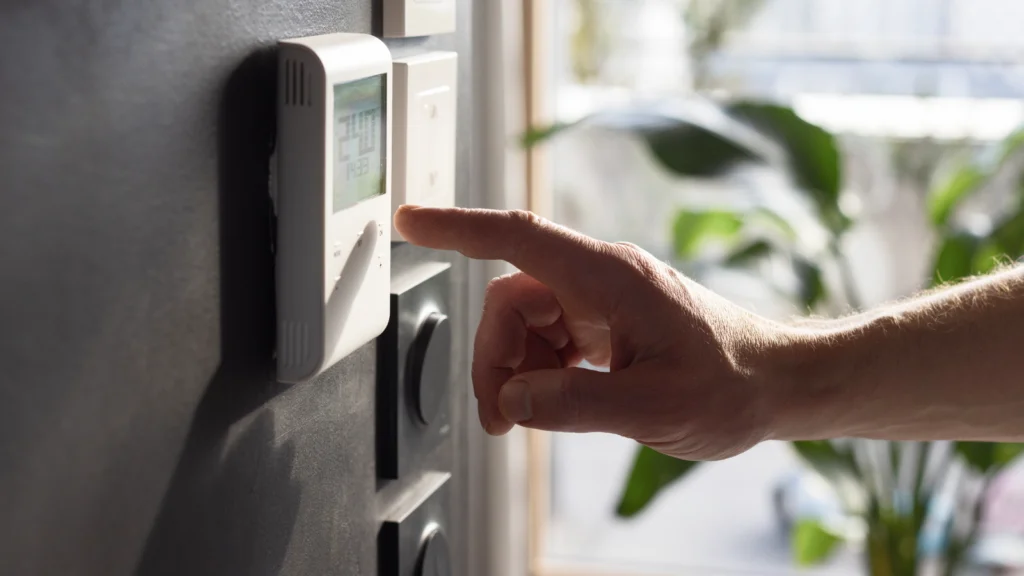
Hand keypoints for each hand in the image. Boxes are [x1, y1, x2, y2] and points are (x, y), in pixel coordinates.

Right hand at [395, 206, 792, 460]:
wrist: (776, 384)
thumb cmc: (732, 387)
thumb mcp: (655, 408)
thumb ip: (576, 404)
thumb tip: (512, 399)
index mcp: (610, 278)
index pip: (517, 238)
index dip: (457, 227)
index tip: (411, 221)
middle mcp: (601, 278)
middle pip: (509, 300)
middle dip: (493, 358)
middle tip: (503, 417)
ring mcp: (603, 298)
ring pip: (524, 321)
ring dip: (514, 370)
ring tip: (531, 416)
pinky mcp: (606, 321)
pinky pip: (548, 335)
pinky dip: (538, 370)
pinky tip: (558, 399)